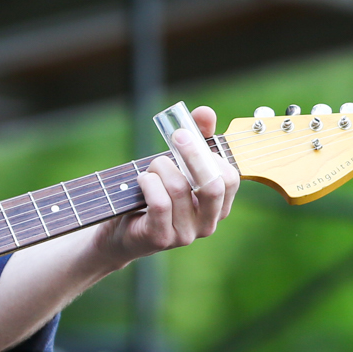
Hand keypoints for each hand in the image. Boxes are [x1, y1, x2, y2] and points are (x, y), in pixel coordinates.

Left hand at [96, 104, 239, 265]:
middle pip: (212, 185)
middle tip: (177, 137)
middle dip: (192, 155)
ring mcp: (185, 234)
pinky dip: (148, 183)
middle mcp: (207, 224)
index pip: (230, 178)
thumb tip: (205, 113)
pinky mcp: (161, 238)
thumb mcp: (178, 164)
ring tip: (151, 168)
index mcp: (219, 207)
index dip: (209, 153)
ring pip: (179, 188)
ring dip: (160, 168)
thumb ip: (197, 137)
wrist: (122, 231)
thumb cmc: (156, 193)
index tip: (188, 135)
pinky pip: (160, 203)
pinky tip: (142, 180)